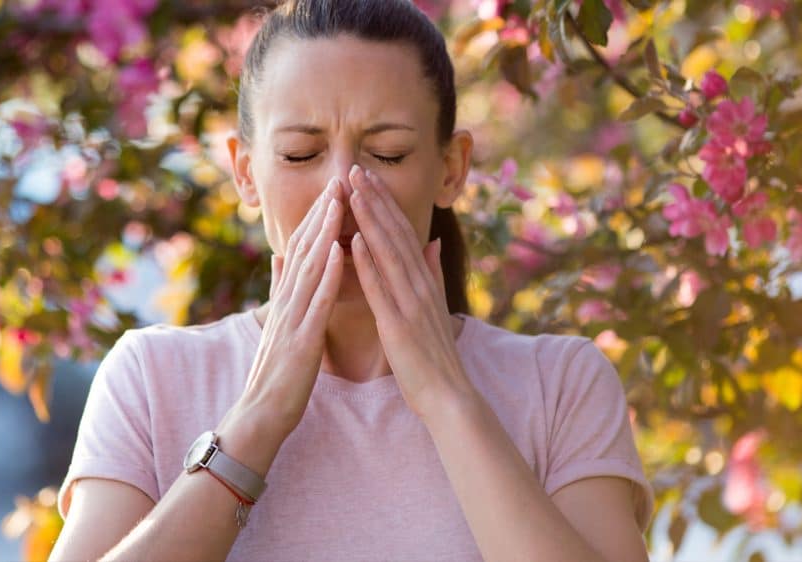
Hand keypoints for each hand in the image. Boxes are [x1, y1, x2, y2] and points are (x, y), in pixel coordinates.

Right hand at [236, 175, 346, 437]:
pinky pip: (316, 302)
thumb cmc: (276, 374)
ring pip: (309, 267)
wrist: (260, 416)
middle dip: (322, 213)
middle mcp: (287, 302)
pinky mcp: (301, 340)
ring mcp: (292, 319)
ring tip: (339, 201)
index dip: (317, 217)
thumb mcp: (279, 324)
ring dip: (324, 231)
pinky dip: (328, 273)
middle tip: (338, 178)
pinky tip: (339, 250)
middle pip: (305, 249)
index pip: (303, 250)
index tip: (333, 188)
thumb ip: (280, 289)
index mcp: (286, 299)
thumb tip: (280, 256)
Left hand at [346, 164, 475, 418]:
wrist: (448, 396)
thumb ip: (432, 272)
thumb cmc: (434, 356)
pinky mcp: (398, 324)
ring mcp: (410, 303)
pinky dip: (368, 263)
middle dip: (374, 199)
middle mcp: (419, 285)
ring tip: (353, 190)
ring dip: (369, 220)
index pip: (401, 233)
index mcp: (423, 281)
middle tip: (355, 168)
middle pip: (394, 234)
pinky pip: (381, 289)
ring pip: (387, 253)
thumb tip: (430, 242)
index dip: (384, 203)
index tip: (367, 176)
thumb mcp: (434, 307)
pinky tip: (353, 240)